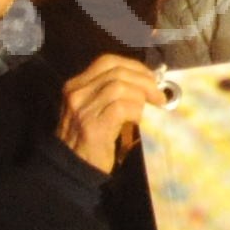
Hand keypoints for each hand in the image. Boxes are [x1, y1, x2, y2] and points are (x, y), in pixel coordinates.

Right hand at [57, 54, 155, 171]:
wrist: (71, 168)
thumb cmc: (89, 138)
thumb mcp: (93, 108)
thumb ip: (111, 92)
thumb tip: (146, 81)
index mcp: (76, 85)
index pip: (107, 61)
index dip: (134, 66)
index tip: (151, 78)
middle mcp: (76, 93)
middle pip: (117, 72)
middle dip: (144, 80)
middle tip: (158, 95)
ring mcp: (82, 109)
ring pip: (120, 87)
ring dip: (142, 96)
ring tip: (150, 108)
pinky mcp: (93, 126)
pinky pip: (121, 107)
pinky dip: (135, 111)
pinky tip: (138, 120)